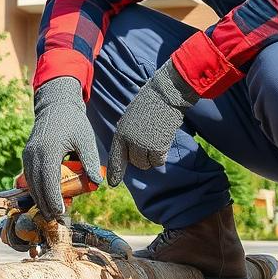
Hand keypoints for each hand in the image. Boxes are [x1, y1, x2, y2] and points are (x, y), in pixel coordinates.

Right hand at [22, 77, 105, 220]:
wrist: (56, 105)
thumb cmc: (73, 121)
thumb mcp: (85, 138)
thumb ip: (89, 160)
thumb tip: (97, 182)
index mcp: (48, 150)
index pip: (49, 180)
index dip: (53, 198)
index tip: (61, 211)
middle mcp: (34, 154)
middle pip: (37, 186)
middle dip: (45, 204)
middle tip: (56, 218)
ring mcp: (28, 154)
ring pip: (31, 183)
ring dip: (40, 198)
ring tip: (51, 212)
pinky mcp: (27, 155)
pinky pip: (30, 177)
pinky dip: (37, 189)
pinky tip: (46, 198)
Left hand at [108, 62, 197, 186]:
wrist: (165, 95)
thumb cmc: (150, 104)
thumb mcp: (131, 119)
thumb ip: (128, 136)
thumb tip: (129, 154)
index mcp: (120, 132)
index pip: (115, 156)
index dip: (115, 171)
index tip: (112, 183)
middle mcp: (129, 141)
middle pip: (135, 162)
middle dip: (142, 157)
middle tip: (149, 141)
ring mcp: (143, 145)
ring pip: (146, 164)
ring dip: (152, 156)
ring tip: (156, 138)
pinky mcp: (157, 147)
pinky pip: (158, 161)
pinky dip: (161, 154)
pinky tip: (163, 140)